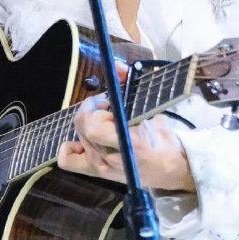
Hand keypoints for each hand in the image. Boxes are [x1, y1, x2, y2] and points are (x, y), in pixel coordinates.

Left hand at [57, 93, 196, 193]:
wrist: (169, 169)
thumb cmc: (162, 138)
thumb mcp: (153, 111)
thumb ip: (133, 87)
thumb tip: (116, 66)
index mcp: (129, 143)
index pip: (93, 125)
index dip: (96, 107)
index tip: (109, 101)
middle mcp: (110, 158)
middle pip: (82, 125)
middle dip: (93, 108)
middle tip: (107, 106)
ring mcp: (101, 167)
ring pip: (77, 135)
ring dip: (88, 122)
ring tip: (105, 123)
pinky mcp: (95, 172)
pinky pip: (68, 160)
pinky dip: (72, 147)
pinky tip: (87, 140)